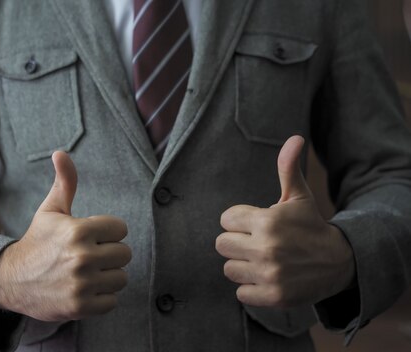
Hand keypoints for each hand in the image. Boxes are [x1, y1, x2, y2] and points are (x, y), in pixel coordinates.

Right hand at [0, 151, 131, 320]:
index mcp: (78, 230)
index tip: (91, 237)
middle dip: (109, 254)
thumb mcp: (50, 210)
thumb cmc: (37, 241)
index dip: (108, 232)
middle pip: (125, 254)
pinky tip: (84, 290)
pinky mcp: (80, 307)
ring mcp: (81, 284)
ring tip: (86, 274)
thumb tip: (61, 152)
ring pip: (121, 278)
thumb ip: (65, 182)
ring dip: (107, 277)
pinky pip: (112, 301)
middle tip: (89, 257)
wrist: (11, 280)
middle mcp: (82, 257)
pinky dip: (101, 298)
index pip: (121, 229)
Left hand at [216, 136, 355, 307]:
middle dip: (238, 243)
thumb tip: (295, 138)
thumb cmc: (309, 225)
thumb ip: (288, 168)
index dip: (239, 222)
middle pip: (222, 244)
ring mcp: (270, 274)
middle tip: (258, 244)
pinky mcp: (273, 296)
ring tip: (265, 261)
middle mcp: (267, 248)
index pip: (226, 220)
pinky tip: (269, 279)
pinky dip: (251, 289)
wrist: (339, 263)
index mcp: (268, 221)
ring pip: (229, 268)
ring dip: (243, 266)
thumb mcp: (299, 197)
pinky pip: (240, 293)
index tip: (257, 225)